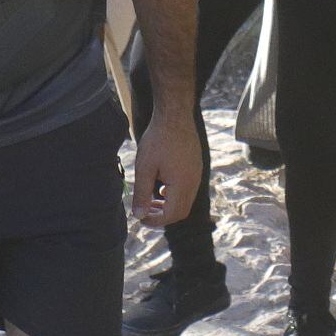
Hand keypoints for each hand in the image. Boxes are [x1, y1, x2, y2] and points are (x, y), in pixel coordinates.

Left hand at [130, 108, 203, 228]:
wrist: (175, 115)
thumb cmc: (158, 139)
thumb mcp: (144, 168)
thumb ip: (142, 194)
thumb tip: (139, 215)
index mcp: (182, 185)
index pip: (171, 215)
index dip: (155, 221)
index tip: (140, 217)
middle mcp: (193, 182)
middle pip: (180, 212)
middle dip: (162, 216)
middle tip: (145, 212)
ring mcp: (197, 175)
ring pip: (185, 201)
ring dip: (168, 206)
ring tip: (151, 200)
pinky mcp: (196, 167)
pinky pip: (188, 189)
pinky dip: (174, 195)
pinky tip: (161, 185)